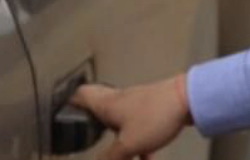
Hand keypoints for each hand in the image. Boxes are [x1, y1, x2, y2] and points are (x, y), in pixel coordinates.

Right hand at [71, 74, 192, 159]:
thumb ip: (111, 157)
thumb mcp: (128, 144)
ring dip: (118, 141)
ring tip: (122, 156)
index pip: (79, 95)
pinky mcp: (152, 110)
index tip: (60, 113)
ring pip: (119, 123)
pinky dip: (138, 144)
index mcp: (106, 103)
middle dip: (92, 125)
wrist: (188, 100)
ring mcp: (136, 104)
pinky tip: (146, 157)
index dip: (67, 103)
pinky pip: (138, 129)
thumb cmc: (155, 116)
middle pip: (98, 108)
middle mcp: (118, 100)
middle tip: (86, 136)